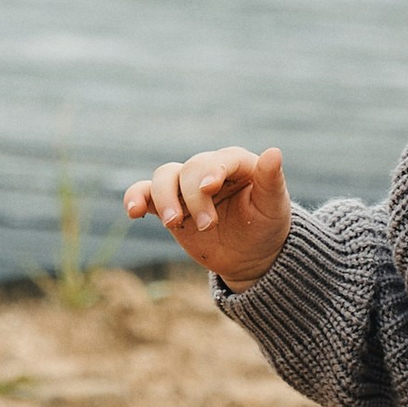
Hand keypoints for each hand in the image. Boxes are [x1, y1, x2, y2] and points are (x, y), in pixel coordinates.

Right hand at [124, 146, 291, 284]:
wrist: (249, 255)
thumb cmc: (266, 225)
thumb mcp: (274, 206)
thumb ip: (271, 180)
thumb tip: (274, 152)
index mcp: (237, 164)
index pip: (222, 159)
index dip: (214, 170)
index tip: (210, 187)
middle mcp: (208, 169)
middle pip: (191, 169)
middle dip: (195, 197)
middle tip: (207, 225)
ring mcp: (186, 187)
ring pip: (165, 176)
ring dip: (164, 197)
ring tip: (173, 222)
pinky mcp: (169, 205)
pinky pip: (145, 194)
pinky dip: (136, 198)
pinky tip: (133, 211)